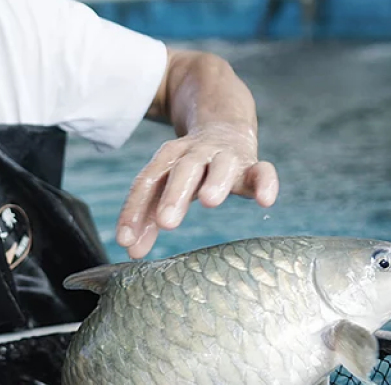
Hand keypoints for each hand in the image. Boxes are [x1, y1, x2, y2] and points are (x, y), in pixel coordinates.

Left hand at [116, 122, 278, 258]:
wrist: (224, 126)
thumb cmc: (189, 169)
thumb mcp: (165, 187)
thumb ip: (148, 218)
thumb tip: (132, 252)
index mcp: (168, 158)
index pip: (147, 183)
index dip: (134, 211)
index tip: (125, 241)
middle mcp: (195, 154)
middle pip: (183, 170)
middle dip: (174, 195)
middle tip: (165, 222)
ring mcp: (225, 157)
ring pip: (220, 165)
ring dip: (215, 181)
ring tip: (209, 201)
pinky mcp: (252, 164)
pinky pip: (262, 171)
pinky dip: (265, 183)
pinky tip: (265, 201)